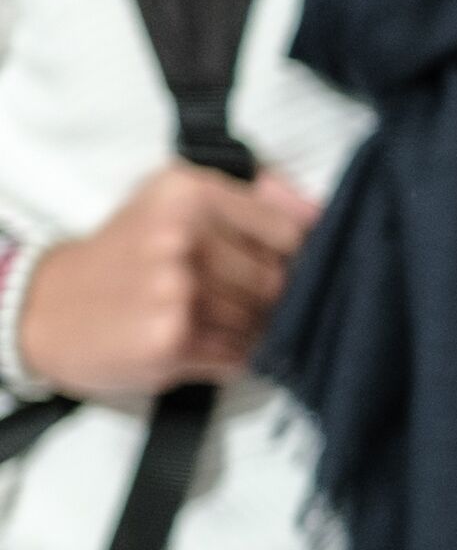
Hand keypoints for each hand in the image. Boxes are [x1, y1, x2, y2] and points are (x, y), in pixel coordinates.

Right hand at [19, 163, 321, 399]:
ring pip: (264, 322)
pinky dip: (230, 356)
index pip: (292, 232)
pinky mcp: (171, 340)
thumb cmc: (124, 253)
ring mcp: (178, 291)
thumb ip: (253, 199)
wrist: (44, 306)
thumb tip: (319, 211)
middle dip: (269, 300)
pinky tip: (199, 344)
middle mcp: (184, 237)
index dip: (294, 259)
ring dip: (250, 331)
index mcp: (190, 193)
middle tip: (234, 301)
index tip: (276, 267)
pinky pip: (240, 355)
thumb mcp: (173, 201)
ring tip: (211, 322)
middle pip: (281, 282)